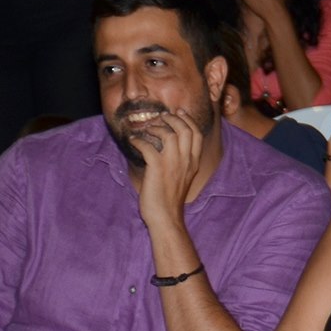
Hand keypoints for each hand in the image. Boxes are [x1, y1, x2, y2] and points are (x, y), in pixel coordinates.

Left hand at [130, 110, 201, 228]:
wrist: (166, 218)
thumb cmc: (171, 201)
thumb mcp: (184, 179)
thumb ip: (181, 163)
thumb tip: (170, 149)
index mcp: (193, 163)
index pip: (196, 134)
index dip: (188, 120)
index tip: (179, 112)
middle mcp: (186, 161)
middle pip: (185, 129)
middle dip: (173, 118)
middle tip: (161, 116)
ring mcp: (172, 164)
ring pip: (169, 134)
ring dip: (156, 127)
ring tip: (147, 128)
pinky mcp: (157, 168)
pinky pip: (148, 146)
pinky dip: (139, 141)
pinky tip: (133, 141)